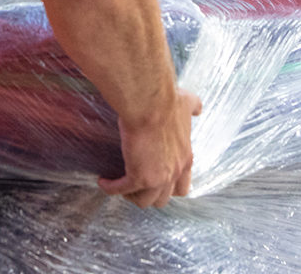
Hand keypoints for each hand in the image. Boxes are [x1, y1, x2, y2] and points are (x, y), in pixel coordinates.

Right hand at [97, 89, 202, 207]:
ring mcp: (158, 178)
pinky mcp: (139, 177)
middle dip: (149, 195)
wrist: (150, 102)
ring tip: (120, 186)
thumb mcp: (187, 104)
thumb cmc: (167, 100)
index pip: (182, 186)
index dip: (168, 187)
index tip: (155, 179)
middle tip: (136, 185)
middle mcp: (175, 173)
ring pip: (144, 201)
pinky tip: (103, 182)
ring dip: (131, 196)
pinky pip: (121, 190)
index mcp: (186, 158)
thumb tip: (197, 109)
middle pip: (163, 199)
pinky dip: (111, 188)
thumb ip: (193, 108)